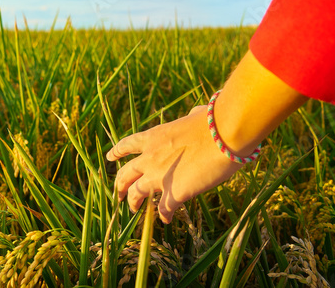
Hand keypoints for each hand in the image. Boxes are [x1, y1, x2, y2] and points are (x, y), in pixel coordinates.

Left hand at [106, 105, 242, 223]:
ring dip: (133, 203)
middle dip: (119, 184)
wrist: (223, 134)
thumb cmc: (213, 121)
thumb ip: (189, 117)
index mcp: (154, 137)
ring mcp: (160, 177)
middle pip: (125, 174)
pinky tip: (166, 219)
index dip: (117, 152)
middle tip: (118, 193)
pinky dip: (163, 215)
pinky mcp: (175, 193)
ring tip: (133, 209)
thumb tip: (195, 114)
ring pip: (136, 194)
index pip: (127, 145)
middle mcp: (150, 158)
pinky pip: (163, 209)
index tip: (110, 158)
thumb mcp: (194, 115)